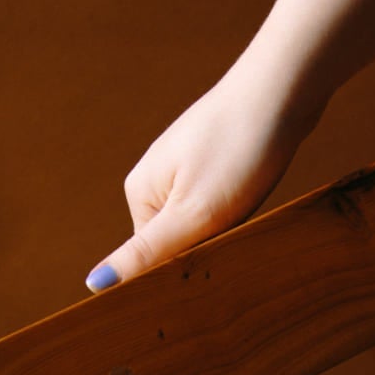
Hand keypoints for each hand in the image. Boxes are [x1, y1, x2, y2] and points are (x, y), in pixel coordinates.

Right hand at [84, 56, 324, 291]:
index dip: (185, 265)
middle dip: (208, 243)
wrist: (281, 91)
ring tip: (248, 200)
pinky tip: (255, 188)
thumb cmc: (236, 152)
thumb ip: (145, 253)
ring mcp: (186, 165)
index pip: (153, 258)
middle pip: (180, 240)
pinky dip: (241, 203)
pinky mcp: (215, 158)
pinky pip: (224, 199)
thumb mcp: (190, 214)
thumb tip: (93, 283)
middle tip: (235, 223)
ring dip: (229, 224)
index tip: (213, 253)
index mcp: (139, 194)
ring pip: (206, 222)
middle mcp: (156, 179)